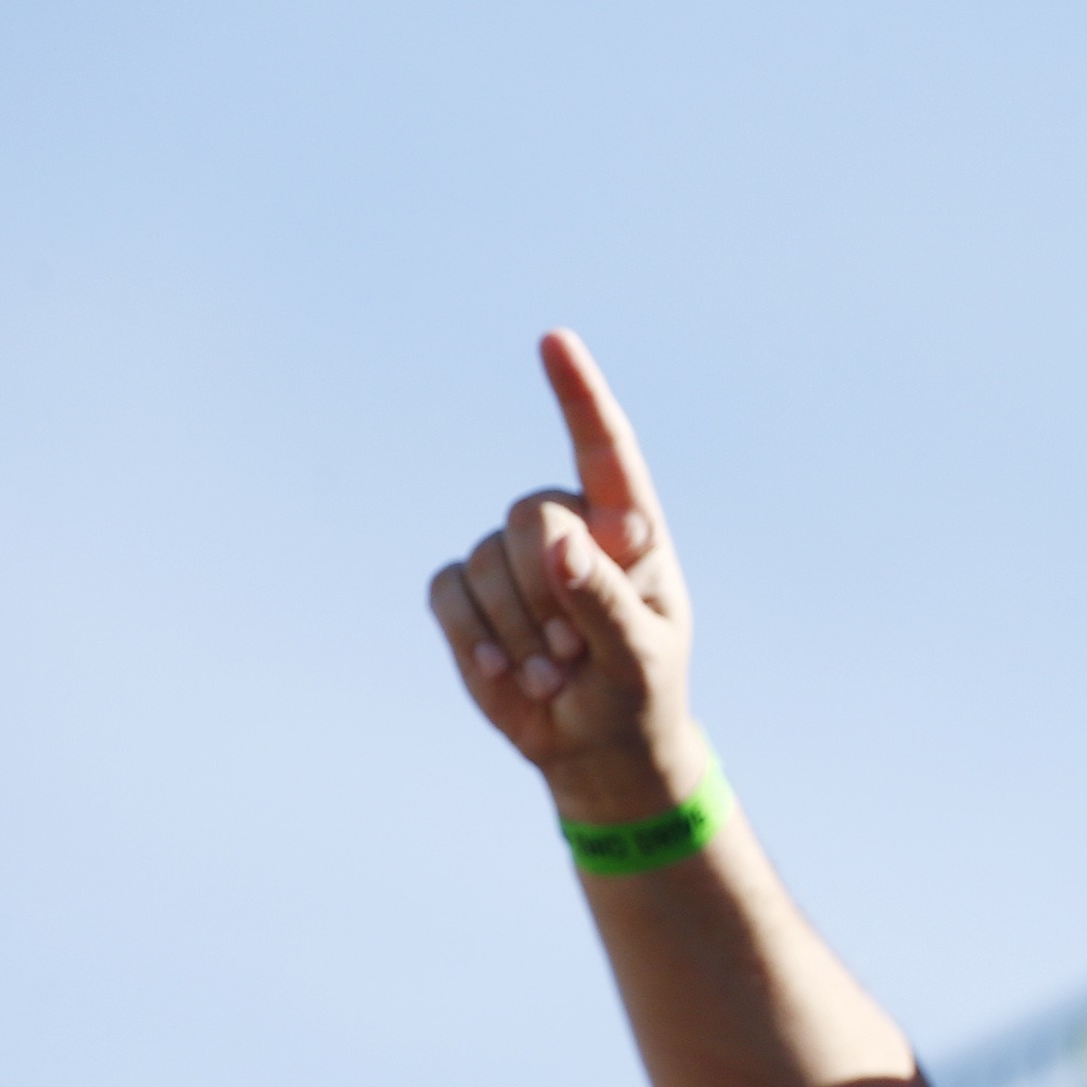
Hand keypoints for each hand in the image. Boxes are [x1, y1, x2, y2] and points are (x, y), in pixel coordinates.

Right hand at [428, 332, 700, 822]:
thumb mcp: (638, 656)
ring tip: (555, 671)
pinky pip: (448, 592)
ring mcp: (511, 558)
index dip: (578, 394)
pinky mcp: (467, 593)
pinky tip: (506, 673)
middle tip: (579, 651)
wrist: (594, 745)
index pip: (604, 450)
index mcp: (627, 529)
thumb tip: (557, 543)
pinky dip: (473, 637)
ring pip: (487, 560)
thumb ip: (605, 598)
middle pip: (530, 516)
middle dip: (548, 591)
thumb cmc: (636, 691)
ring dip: (518, 628)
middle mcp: (567, 527)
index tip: (555, 342)